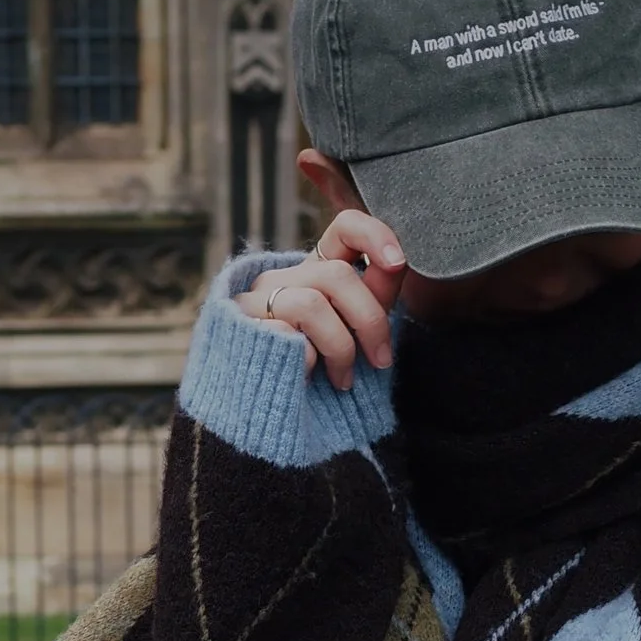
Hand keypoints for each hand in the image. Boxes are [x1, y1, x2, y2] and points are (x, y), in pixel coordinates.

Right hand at [233, 207, 405, 391]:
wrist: (260, 412)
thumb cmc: (313, 374)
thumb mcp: (350, 330)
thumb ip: (372, 298)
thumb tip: (396, 263)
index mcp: (313, 273)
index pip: (345, 228)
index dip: (374, 235)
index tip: (397, 263)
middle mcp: (283, 278)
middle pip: (338, 275)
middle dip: (370, 320)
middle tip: (380, 360)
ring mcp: (256, 302)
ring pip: (313, 304)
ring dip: (341, 348)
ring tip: (343, 380)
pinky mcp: (243, 328)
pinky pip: (287, 336)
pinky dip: (310, 363)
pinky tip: (308, 380)